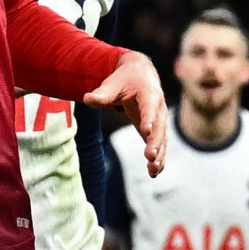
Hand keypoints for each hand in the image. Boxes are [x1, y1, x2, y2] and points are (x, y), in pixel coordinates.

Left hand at [83, 51, 166, 176]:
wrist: (140, 77)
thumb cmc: (124, 80)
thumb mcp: (113, 84)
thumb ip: (102, 94)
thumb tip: (86, 98)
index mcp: (149, 94)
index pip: (149, 107)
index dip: (148, 118)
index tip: (146, 130)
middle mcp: (158, 109)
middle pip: (159, 127)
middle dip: (155, 142)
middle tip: (150, 156)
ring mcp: (159, 122)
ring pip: (162, 139)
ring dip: (159, 155)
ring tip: (153, 170)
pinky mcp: (156, 132)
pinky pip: (160, 146)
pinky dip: (159, 159)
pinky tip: (153, 172)